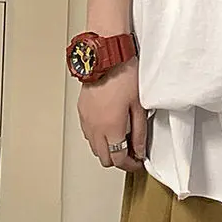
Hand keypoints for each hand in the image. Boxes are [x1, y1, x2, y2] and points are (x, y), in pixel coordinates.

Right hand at [77, 57, 145, 172]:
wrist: (106, 57)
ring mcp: (86, 120)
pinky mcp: (82, 111)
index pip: (118, 160)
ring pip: (94, 148)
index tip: (138, 161)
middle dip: (119, 159)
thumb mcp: (139, 105)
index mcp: (111, 128)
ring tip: (122, 138)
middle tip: (132, 151)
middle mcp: (95, 128)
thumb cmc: (124, 75)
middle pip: (104, 159)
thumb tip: (140, 150)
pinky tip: (109, 126)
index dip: (130, 165)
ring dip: (107, 148)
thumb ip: (139, 132)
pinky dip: (98, 137)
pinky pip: (88, 133)